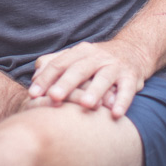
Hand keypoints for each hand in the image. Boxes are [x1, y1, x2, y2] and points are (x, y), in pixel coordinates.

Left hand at [27, 39, 149, 118]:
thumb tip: (33, 78)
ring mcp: (114, 66)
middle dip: (66, 83)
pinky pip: (127, 89)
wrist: (132, 51)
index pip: (59, 64)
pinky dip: (122, 101)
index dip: (45, 78)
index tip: (32, 94)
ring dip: (95, 91)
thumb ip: (54, 64)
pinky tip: (116, 114)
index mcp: (80, 52)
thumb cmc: (97, 60)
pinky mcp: (130, 77)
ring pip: (104, 78)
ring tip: (86, 105)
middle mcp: (97, 57)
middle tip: (54, 97)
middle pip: (79, 69)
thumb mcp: (76, 57)